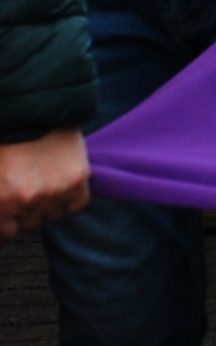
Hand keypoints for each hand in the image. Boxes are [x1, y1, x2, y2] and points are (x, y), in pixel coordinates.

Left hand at [0, 128, 89, 242]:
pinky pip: (77, 206)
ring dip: (47, 205)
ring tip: (42, 184)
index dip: (7, 225)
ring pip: (53, 216)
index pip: (6, 234)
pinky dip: (70, 200)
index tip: (9, 218)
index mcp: (1, 202)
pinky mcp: (78, 180)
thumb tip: (4, 216)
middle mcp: (28, 200)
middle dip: (25, 212)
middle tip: (23, 192)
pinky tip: (62, 187)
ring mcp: (55, 191)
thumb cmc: (6, 142)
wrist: (31, 111)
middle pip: (29, 225)